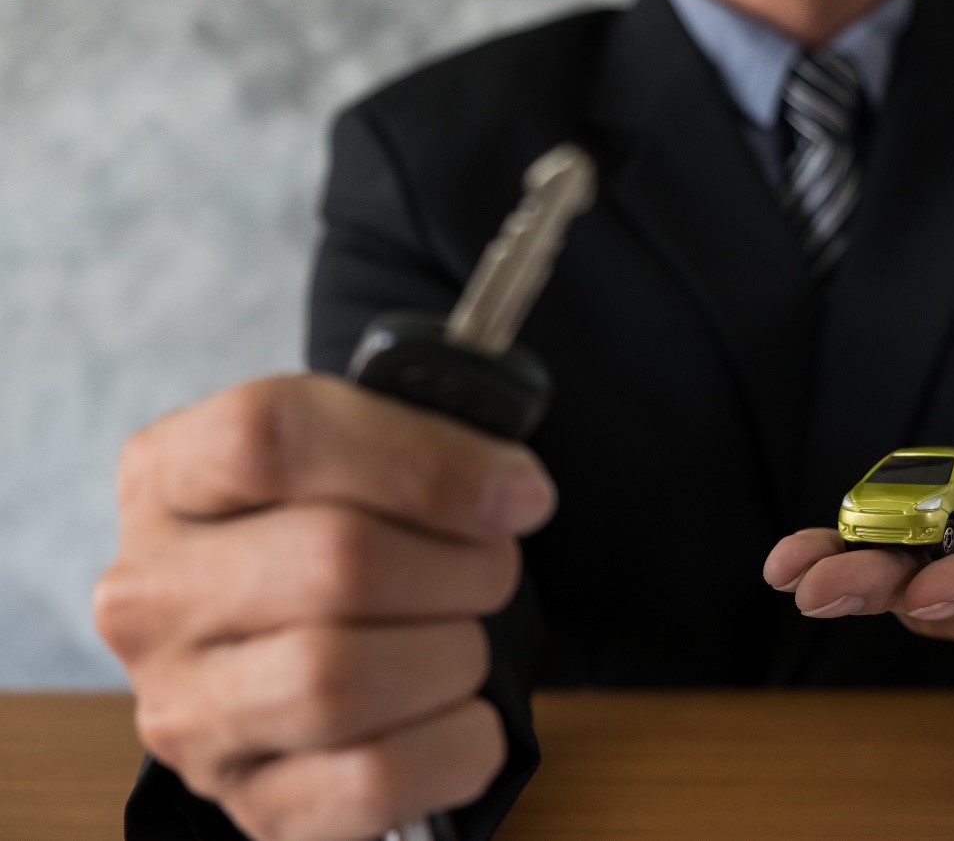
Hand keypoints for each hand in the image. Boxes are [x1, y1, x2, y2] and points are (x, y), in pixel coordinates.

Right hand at [94, 375, 554, 840]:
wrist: (299, 655)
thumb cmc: (334, 537)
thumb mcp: (355, 456)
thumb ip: (422, 440)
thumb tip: (511, 492)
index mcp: (170, 474)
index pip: (269, 435)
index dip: (420, 461)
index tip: (514, 491)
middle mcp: (155, 593)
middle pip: (335, 560)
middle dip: (462, 565)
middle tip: (492, 568)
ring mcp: (187, 710)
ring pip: (341, 679)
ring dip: (454, 654)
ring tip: (464, 637)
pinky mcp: (248, 802)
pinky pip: (374, 780)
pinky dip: (456, 744)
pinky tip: (460, 712)